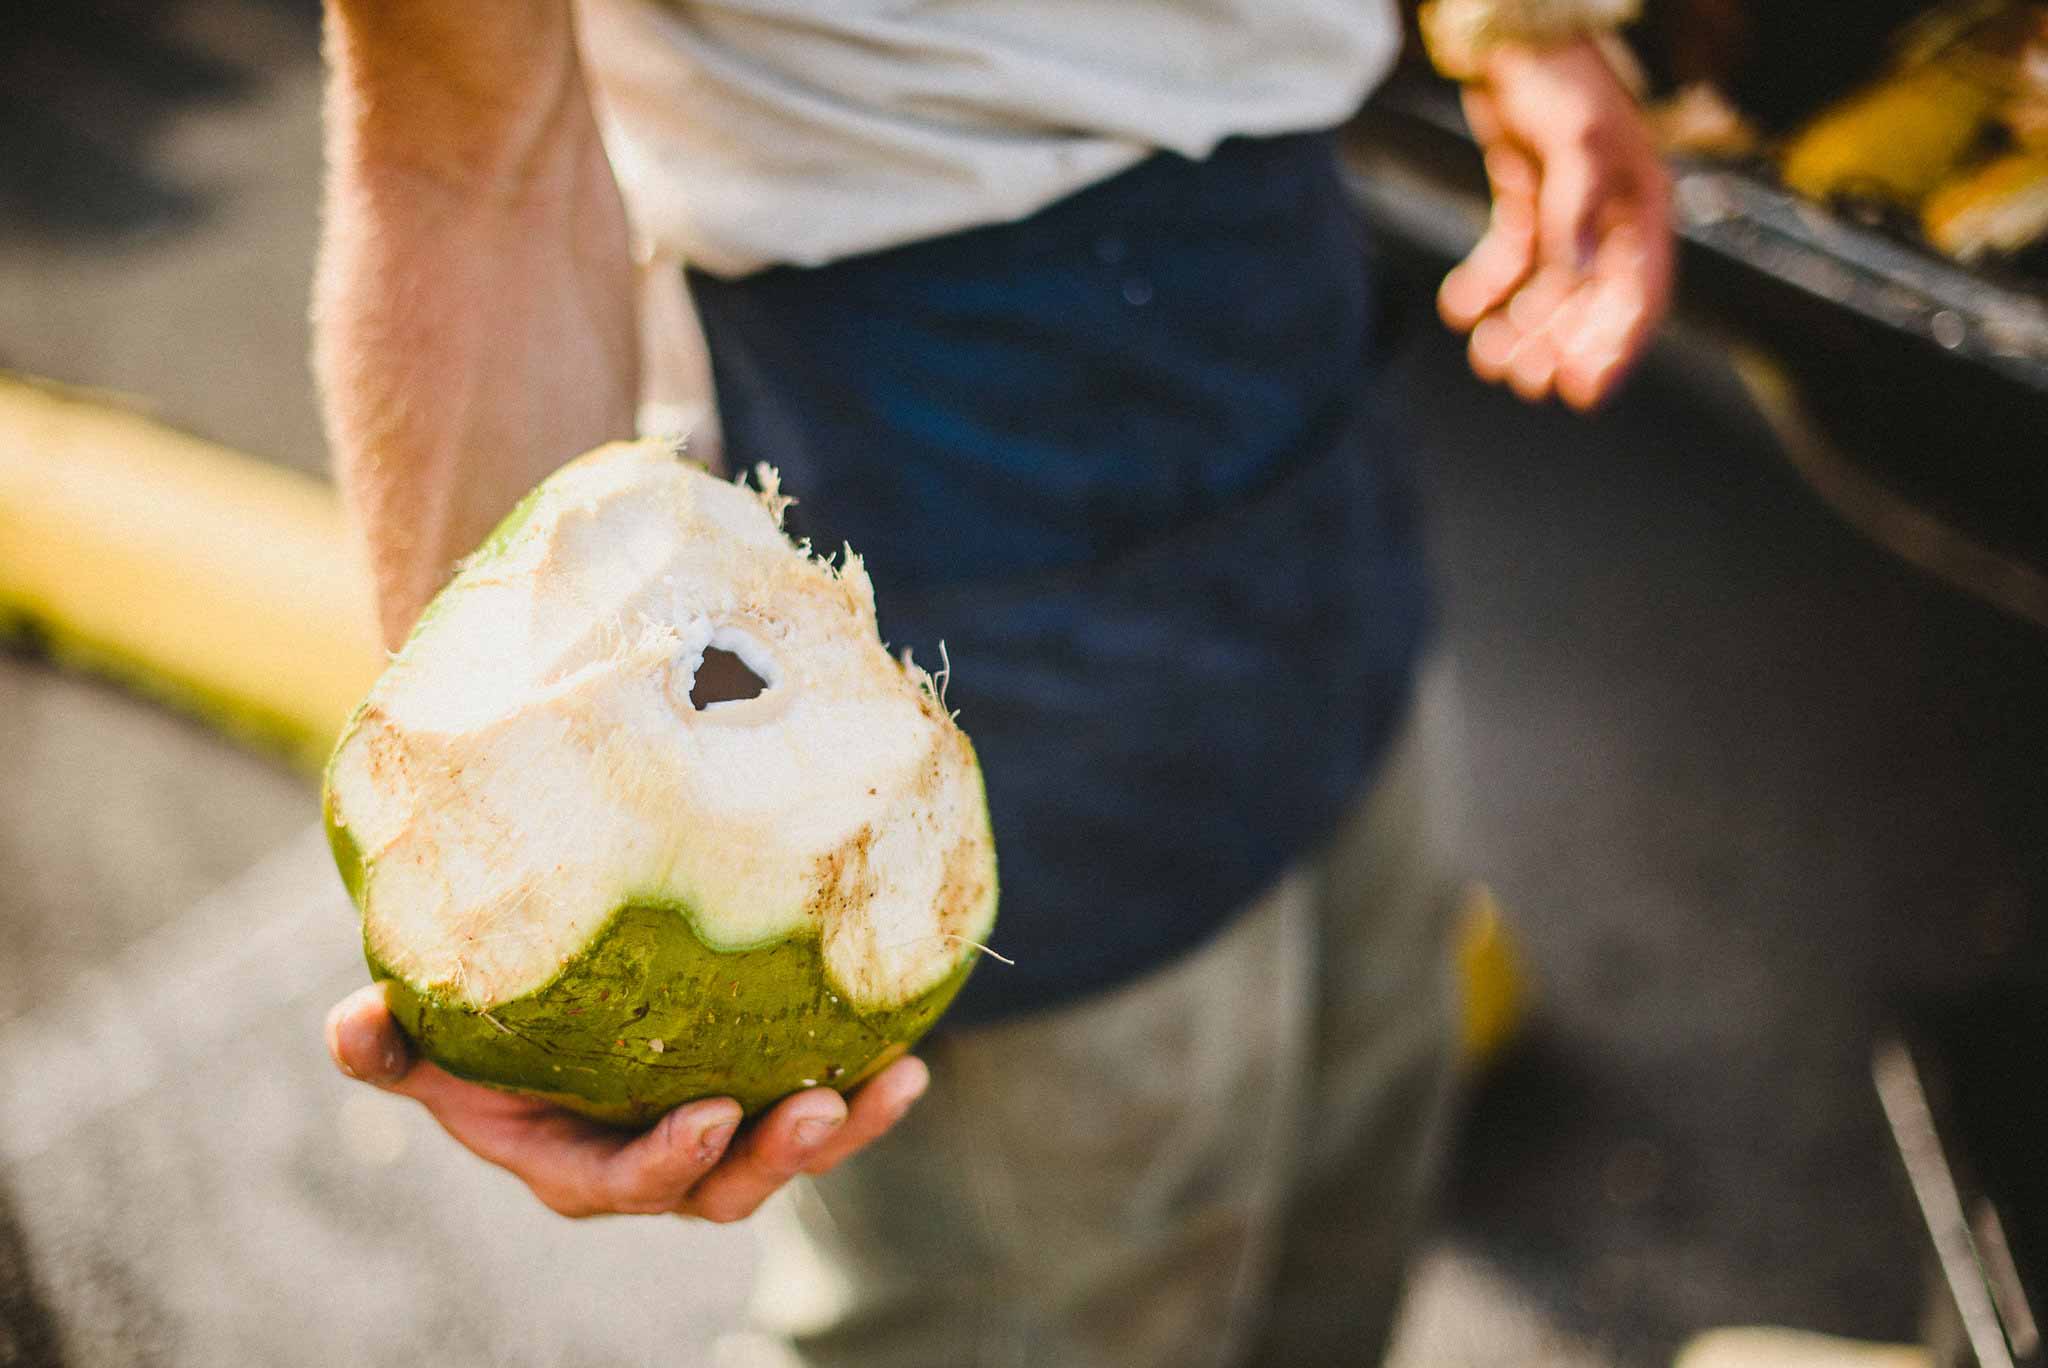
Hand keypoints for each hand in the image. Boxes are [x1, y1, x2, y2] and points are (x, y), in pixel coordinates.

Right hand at [324, 982, 929, 1220]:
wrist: (558, 995)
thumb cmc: (486, 1027)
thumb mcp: (433, 1038)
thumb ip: (392, 1044)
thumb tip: (347, 1026)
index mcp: (576, 1166)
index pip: (624, 1183)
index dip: (667, 1162)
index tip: (710, 1114)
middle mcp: (657, 1166)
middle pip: (722, 1187)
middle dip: (772, 1158)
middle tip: (815, 1109)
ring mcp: (719, 1138)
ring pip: (785, 1156)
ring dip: (841, 1131)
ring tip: (887, 1086)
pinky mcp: (764, 1100)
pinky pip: (824, 1109)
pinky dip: (868, 1095)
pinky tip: (908, 1059)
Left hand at [1437, 39, 1674, 410]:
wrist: (1513, 29)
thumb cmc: (1558, 77)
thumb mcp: (1573, 142)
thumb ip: (1577, 211)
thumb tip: (1581, 278)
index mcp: (1641, 207)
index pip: (1639, 295)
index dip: (1613, 348)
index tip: (1583, 392)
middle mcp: (1610, 215)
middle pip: (1591, 302)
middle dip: (1560, 346)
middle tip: (1525, 384)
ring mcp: (1568, 208)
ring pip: (1548, 288)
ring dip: (1522, 327)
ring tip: (1489, 358)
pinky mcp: (1528, 195)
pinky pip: (1510, 256)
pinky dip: (1486, 285)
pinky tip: (1459, 309)